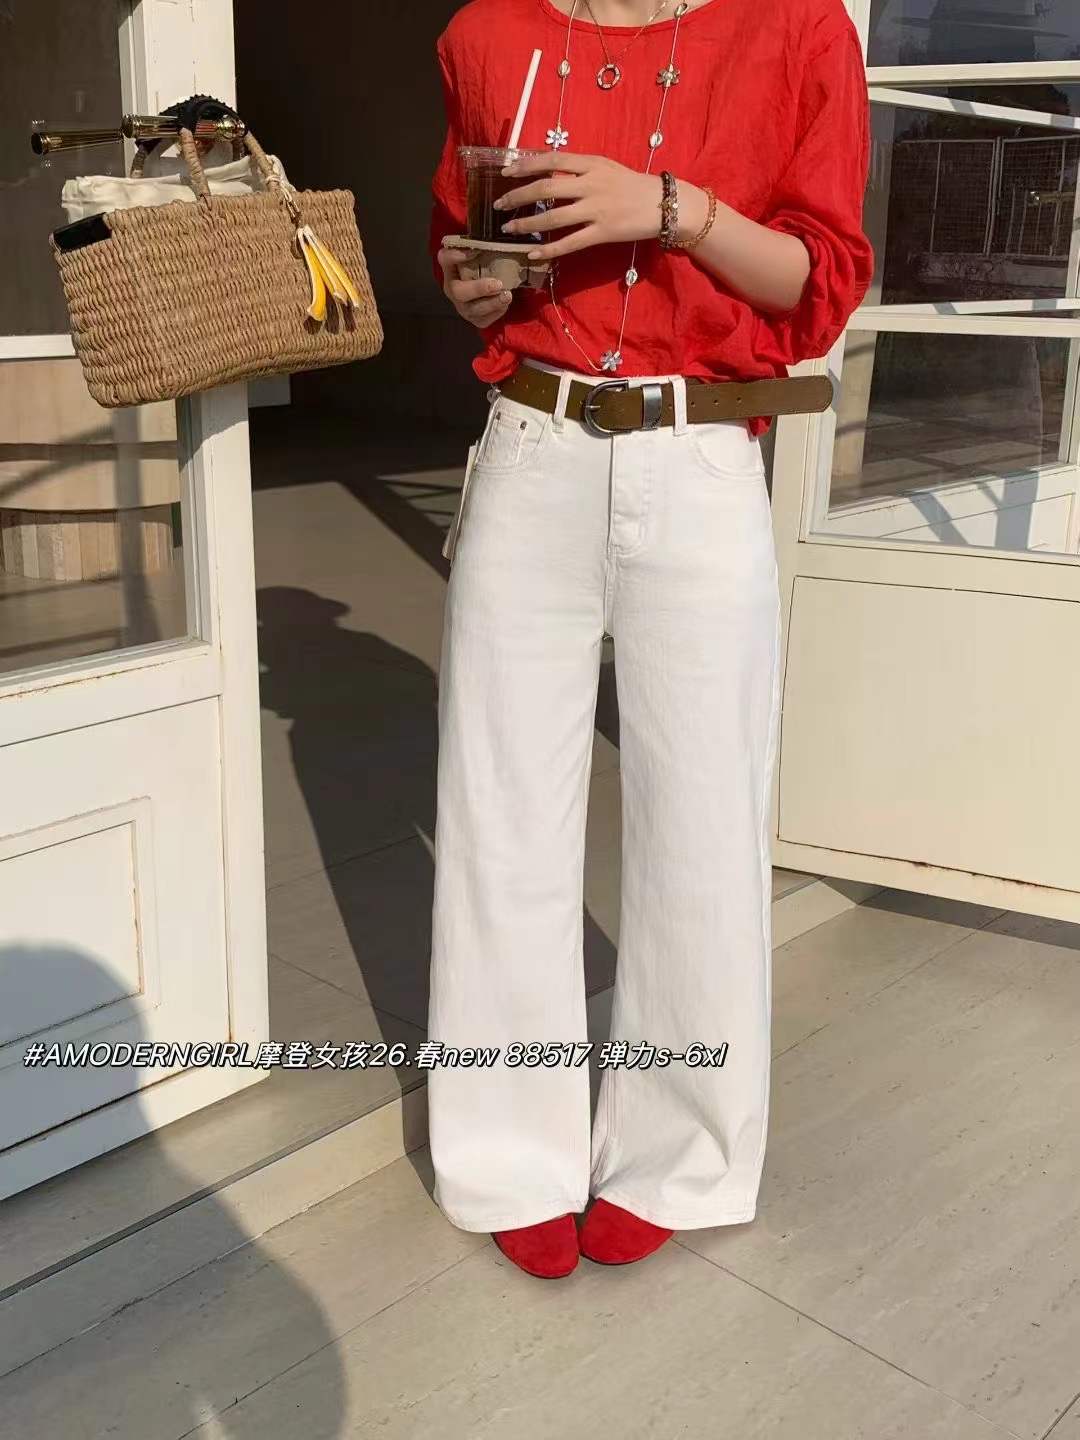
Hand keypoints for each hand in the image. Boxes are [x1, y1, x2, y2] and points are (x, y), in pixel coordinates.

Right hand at [437, 246, 512, 328]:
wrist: (491, 290)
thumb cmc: (484, 267)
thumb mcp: (479, 253)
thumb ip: (476, 245)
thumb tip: (478, 246)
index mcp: (451, 270)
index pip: (445, 260)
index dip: (455, 257)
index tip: (473, 252)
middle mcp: (453, 290)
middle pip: (459, 292)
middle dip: (478, 289)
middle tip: (498, 284)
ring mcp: (464, 308)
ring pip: (474, 310)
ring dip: (492, 303)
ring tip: (507, 295)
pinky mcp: (476, 320)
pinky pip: (485, 320)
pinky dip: (496, 312)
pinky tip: (505, 304)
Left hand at [494, 152, 664, 260]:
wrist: (663, 203)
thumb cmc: (632, 185)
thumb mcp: (606, 166)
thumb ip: (579, 168)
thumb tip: (548, 170)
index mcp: (590, 163)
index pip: (551, 160)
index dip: (525, 165)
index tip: (505, 172)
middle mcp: (591, 184)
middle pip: (546, 187)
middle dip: (518, 196)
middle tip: (499, 205)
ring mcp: (596, 209)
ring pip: (554, 216)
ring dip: (527, 223)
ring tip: (509, 229)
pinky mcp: (603, 232)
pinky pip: (570, 242)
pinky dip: (550, 248)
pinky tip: (534, 253)